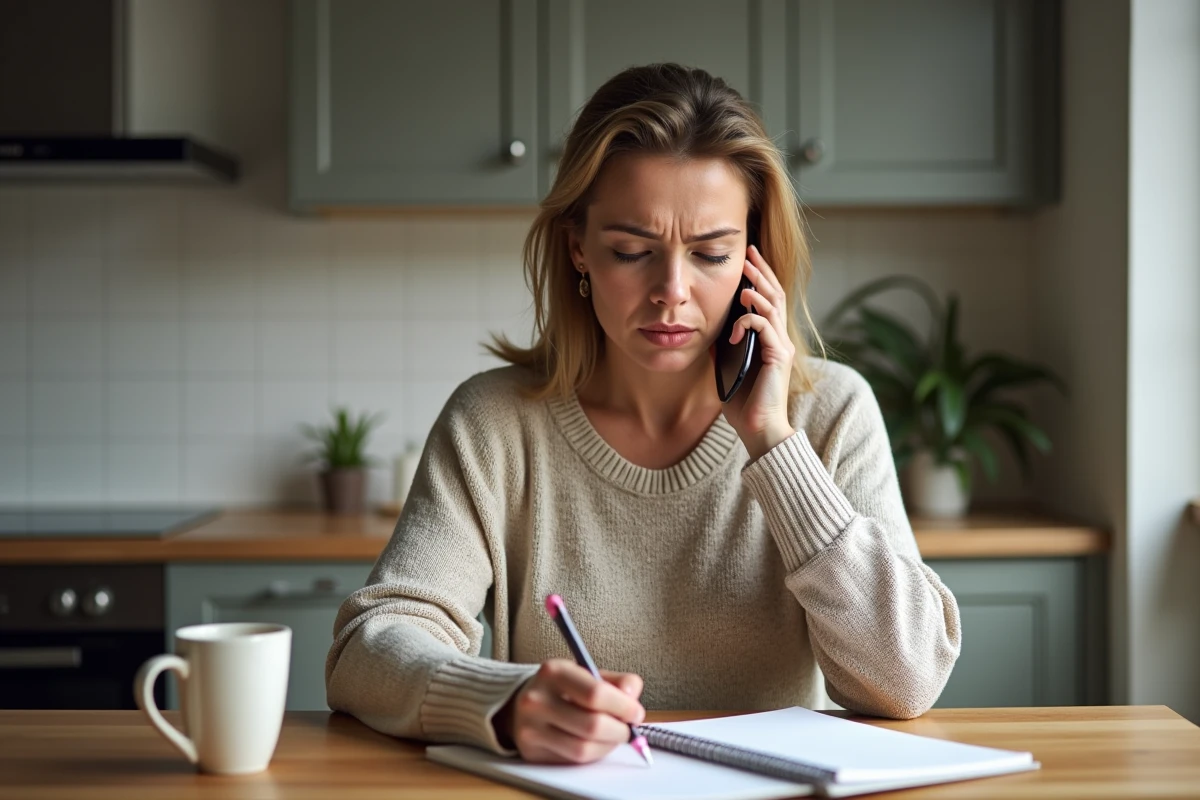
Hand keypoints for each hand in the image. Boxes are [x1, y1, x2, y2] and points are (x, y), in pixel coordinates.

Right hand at [493, 659, 645, 763]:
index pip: (595, 694)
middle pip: (592, 725)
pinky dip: (593, 754)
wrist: (520, 704)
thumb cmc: (561, 688)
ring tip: (614, 735)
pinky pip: (572, 760)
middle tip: (628, 728)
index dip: (623, 707)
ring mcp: (531, 728)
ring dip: (608, 745)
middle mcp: (537, 700)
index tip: (636, 712)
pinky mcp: (531, 751)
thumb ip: (615, 681)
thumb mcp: (586, 673)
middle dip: (620, 730)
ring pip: (583, 748)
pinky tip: (596, 743)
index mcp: (553, 672)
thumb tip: (632, 691)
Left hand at [720, 244, 796, 459]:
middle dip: (762, 272)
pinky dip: (747, 321)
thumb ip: (723, 348)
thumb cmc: (743, 404)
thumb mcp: (726, 369)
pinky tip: (732, 328)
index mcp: (768, 340)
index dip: (760, 279)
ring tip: (744, 278)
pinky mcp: (778, 356)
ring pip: (772, 306)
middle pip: (775, 295)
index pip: (768, 301)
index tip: (747, 260)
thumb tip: (711, 331)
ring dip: (757, 289)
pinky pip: (764, 327)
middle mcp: (779, 339)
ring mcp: (781, 347)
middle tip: (750, 253)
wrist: (758, 429)